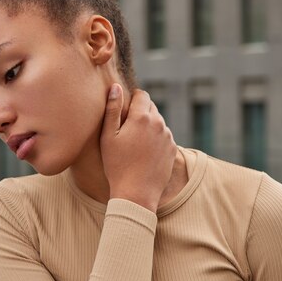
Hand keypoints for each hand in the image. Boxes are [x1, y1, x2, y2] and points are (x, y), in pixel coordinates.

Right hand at [100, 83, 177, 212]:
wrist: (136, 193)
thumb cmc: (117, 165)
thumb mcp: (108, 136)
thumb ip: (113, 109)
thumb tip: (116, 87)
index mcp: (142, 117)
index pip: (142, 95)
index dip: (133, 99)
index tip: (125, 109)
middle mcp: (159, 123)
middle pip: (151, 107)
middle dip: (140, 112)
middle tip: (127, 129)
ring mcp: (168, 137)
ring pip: (158, 122)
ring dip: (149, 126)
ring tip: (135, 144)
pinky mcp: (173, 149)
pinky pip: (164, 136)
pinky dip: (156, 139)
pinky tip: (144, 153)